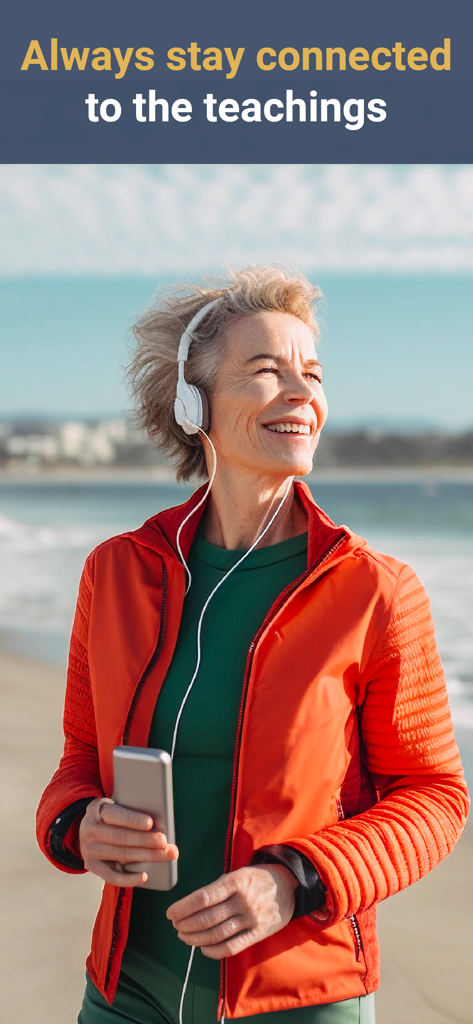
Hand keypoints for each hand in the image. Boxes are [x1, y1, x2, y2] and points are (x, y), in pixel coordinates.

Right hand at [79, 797, 178, 886]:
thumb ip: (130, 812)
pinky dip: (129, 878)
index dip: (133, 820)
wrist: (86, 831)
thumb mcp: (115, 807)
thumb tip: (157, 824)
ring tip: (165, 855)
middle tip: (164, 842)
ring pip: (120, 855)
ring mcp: (89, 849)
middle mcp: (90, 830)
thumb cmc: (110, 818)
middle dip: (145, 840)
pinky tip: (145, 876)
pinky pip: (112, 876)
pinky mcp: (92, 866)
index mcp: (96, 809)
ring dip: (146, 856)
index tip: (150, 823)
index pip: (115, 814)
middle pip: (120, 837)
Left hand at [166, 864, 297, 957]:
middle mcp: (243, 901)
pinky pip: (232, 947)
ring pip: (217, 934)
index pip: (204, 898)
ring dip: (196, 938)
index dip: (184, 907)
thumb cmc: (258, 878)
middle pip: (208, 918)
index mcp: (236, 882)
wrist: (290, 885)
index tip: (171, 913)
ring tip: (184, 936)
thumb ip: (218, 889)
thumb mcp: (238, 874)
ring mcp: (251, 919)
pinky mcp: (258, 934)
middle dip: (187, 924)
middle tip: (176, 926)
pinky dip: (214, 951)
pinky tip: (203, 949)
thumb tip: (192, 906)